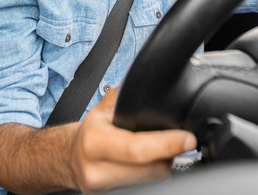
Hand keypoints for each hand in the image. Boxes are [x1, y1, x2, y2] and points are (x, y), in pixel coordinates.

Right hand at [69, 87, 195, 193]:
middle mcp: (97, 170)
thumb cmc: (90, 132)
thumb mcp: (102, 110)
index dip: (167, 144)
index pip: (137, 149)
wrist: (69, 159)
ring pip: (153, 181)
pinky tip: (149, 165)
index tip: (188, 139)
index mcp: (94, 143)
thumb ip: (125, 94)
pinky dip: (153, 176)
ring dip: (162, 166)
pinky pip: (146, 187)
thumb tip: (146, 73)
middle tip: (176, 141)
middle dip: (169, 154)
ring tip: (159, 152)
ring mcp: (104, 189)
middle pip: (152, 170)